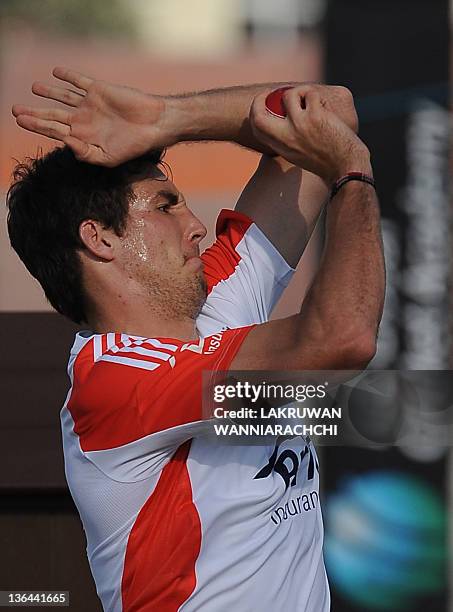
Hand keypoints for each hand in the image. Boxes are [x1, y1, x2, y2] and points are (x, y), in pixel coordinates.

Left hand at [12, 67, 170, 166]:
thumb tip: (64, 142)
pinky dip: (68, 76)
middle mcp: (84, 121)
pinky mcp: (99, 90)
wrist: (154, 125)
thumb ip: (84, 153)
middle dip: (35, 113)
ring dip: (48, 93)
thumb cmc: (133, 146)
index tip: (21, 121)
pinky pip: (79, 82)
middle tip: (15, 111)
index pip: (55, 131)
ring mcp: (91, 105)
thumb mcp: (107, 158)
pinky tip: (56, 72)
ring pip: (64, 97)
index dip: (37, 126)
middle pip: (54, 115)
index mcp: (84, 138)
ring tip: (34, 89)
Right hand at [250, 85, 370, 184]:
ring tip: (312, 101)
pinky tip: (328, 108)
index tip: (263, 102)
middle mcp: (286, 136)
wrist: (346, 169)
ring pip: (290, 95)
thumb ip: (291, 141)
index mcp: (282, 148)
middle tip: (273, 92)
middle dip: (260, 99)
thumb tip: (288, 121)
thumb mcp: (301, 156)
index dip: (255, 111)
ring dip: (301, 92)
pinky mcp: (315, 116)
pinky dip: (319, 97)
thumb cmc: (328, 165)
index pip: (257, 127)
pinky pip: (311, 94)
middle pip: (257, 114)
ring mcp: (299, 125)